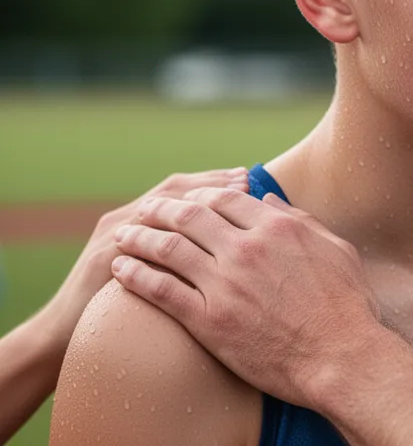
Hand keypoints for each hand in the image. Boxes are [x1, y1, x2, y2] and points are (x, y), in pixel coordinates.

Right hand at [42, 168, 249, 346]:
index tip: (248, 179)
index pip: (185, 190)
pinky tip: (192, 230)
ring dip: (194, 198)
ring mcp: (111, 236)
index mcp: (141, 221)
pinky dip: (164, 231)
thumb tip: (230, 244)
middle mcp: (125, 219)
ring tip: (228, 195)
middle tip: (245, 179)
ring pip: (155, 206)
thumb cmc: (119, 309)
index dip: (216, 182)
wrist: (61, 336)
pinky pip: (134, 238)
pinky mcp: (101, 259)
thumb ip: (182, 255)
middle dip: (211, 183)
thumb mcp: (154, 274)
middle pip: (173, 189)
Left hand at [110, 188, 381, 408]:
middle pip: (190, 216)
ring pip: (168, 248)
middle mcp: (247, 248)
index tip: (188, 201)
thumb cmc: (347, 306)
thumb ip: (302, 221)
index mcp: (277, 228)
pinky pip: (161, 291)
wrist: (340, 356)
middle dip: (162, 209)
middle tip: (146, 210)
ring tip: (124, 235)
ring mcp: (225, 283)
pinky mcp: (209, 320)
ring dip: (139, 237)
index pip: (226, 199)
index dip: (202, 195)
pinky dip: (136, 276)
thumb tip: (270, 201)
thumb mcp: (336, 249)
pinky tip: (121, 270)